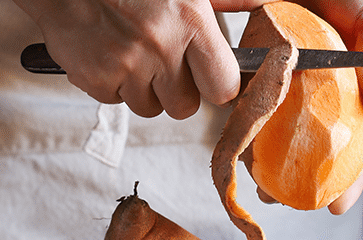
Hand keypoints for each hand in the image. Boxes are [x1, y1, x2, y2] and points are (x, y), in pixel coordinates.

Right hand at [13, 0, 241, 118]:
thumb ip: (228, 0)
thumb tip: (267, 3)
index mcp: (190, 22)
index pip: (223, 87)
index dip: (216, 87)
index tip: (208, 81)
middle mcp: (160, 47)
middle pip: (185, 107)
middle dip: (176, 91)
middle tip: (162, 62)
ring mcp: (125, 66)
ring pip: (149, 107)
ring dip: (143, 88)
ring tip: (131, 52)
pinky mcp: (95, 78)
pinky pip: (115, 100)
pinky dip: (111, 83)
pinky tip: (107, 52)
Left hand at [218, 0, 362, 213]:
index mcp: (348, 93)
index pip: (357, 144)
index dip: (351, 178)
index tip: (337, 206)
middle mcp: (318, 99)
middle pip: (314, 153)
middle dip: (299, 184)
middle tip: (279, 201)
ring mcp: (286, 92)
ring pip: (279, 141)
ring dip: (268, 169)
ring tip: (260, 187)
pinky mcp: (256, 79)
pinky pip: (250, 114)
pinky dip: (246, 134)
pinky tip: (240, 151)